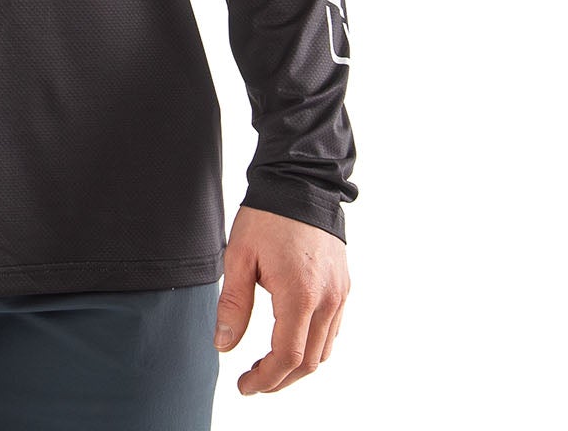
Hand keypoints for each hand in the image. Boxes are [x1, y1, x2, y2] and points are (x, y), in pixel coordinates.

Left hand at [215, 205, 348, 393]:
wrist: (301, 181)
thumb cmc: (268, 216)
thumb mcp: (239, 257)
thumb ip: (233, 305)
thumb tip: (224, 346)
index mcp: (300, 294)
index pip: (287, 357)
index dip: (265, 379)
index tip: (245, 386)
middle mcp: (327, 299)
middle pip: (308, 362)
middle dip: (279, 379)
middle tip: (252, 381)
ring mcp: (339, 294)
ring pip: (323, 350)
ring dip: (297, 366)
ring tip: (268, 365)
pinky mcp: (343, 286)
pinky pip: (332, 330)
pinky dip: (312, 345)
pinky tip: (290, 339)